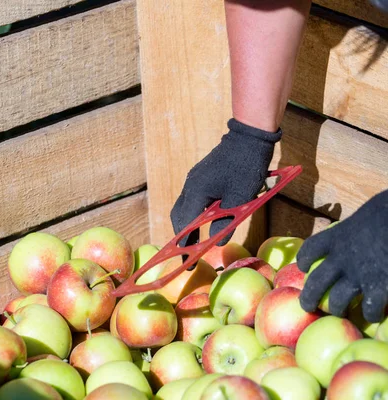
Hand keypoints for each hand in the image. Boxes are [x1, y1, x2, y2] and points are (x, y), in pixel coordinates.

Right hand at [170, 118, 281, 246]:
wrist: (248, 137)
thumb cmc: (246, 167)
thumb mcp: (240, 198)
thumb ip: (226, 221)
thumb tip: (216, 241)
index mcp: (196, 192)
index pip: (185, 225)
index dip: (184, 245)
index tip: (186, 263)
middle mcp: (190, 186)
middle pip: (179, 216)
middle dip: (182, 236)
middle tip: (188, 254)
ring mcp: (194, 180)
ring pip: (184, 208)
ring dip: (188, 225)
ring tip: (195, 242)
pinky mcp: (200, 177)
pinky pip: (192, 200)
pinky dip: (194, 214)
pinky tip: (204, 221)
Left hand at [297, 190, 387, 322]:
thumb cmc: (387, 211)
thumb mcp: (366, 214)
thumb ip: (357, 227)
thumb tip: (363, 226)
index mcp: (336, 236)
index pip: (311, 249)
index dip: (304, 259)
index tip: (303, 266)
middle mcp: (340, 257)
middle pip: (316, 281)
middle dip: (309, 297)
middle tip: (307, 306)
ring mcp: (357, 274)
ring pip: (337, 300)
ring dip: (337, 309)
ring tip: (339, 313)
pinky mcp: (377, 286)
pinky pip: (369, 307)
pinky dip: (370, 313)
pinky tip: (373, 315)